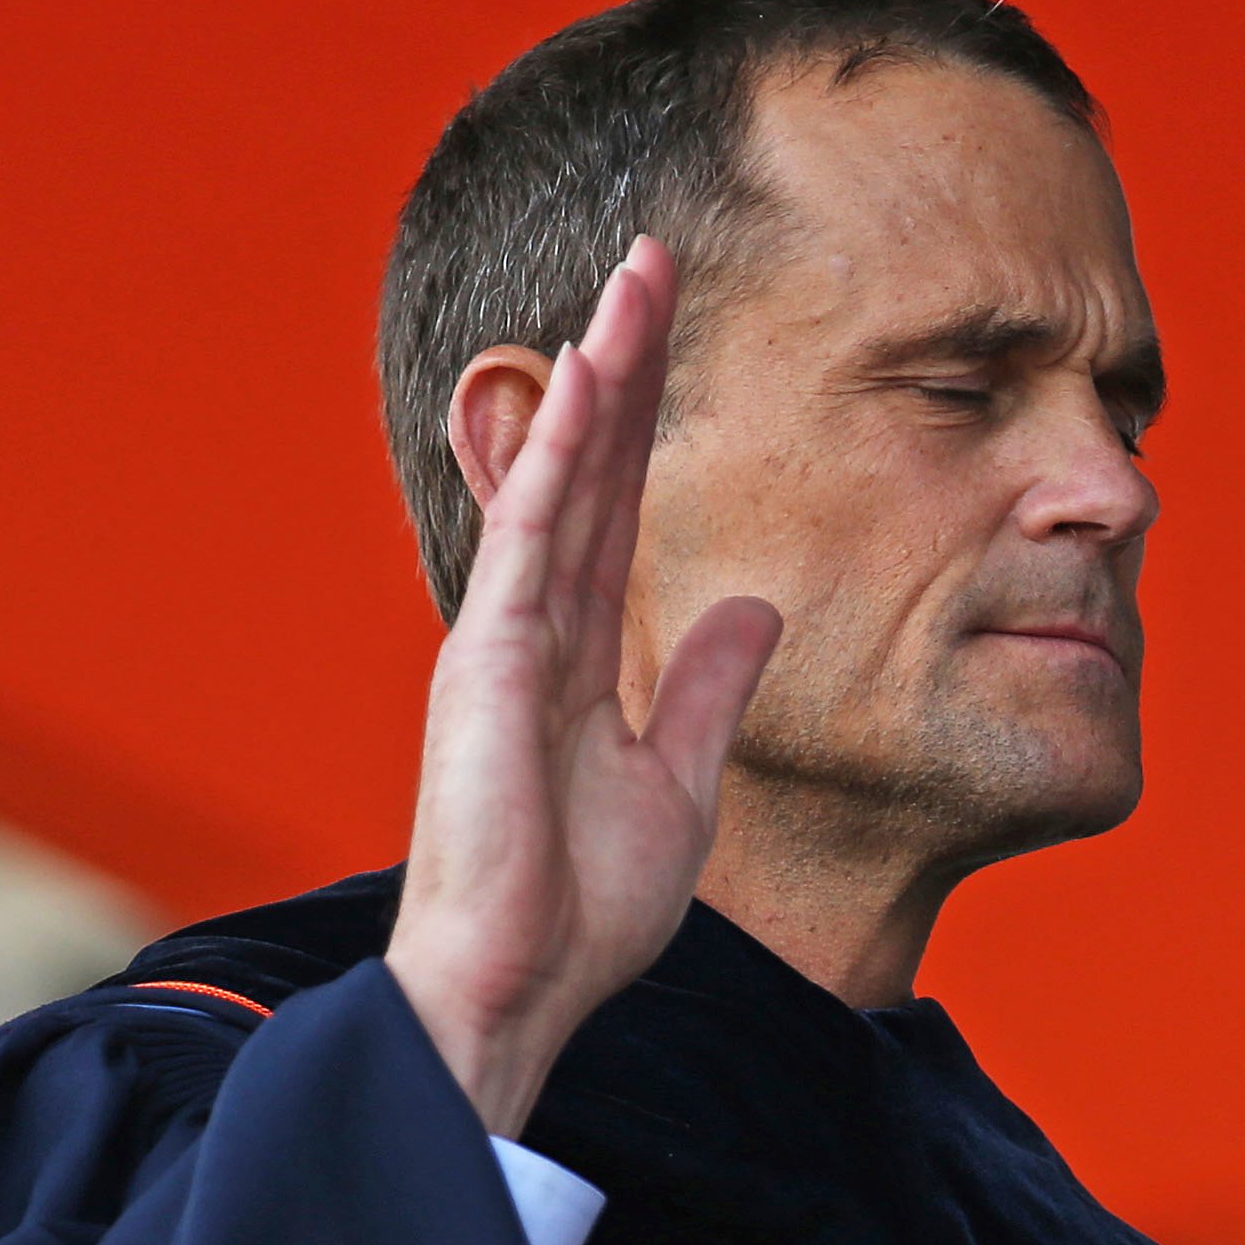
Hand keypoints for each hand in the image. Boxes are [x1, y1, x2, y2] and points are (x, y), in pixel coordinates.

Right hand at [385, 237, 777, 1135]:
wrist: (520, 988)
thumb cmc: (578, 908)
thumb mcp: (679, 781)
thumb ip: (707, 689)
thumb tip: (755, 609)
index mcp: (575, 651)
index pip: (622, 504)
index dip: (647, 416)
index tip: (668, 330)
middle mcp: (533, 625)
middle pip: (591, 465)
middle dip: (624, 361)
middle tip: (653, 256)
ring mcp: (504, 635)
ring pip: (561, 475)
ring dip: (598, 375)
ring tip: (631, 280)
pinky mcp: (489, 660)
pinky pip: (533, 535)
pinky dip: (561, 454)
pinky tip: (586, 378)